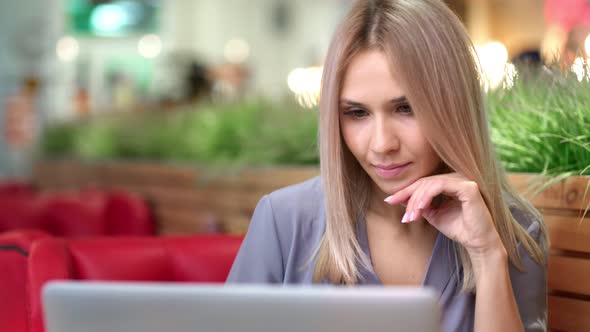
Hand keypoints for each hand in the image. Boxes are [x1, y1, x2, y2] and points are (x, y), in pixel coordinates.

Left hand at [384, 173, 504, 257]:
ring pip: (430, 184)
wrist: (477, 243)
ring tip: (411, 216)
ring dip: (416, 200)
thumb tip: (399, 199)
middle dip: (409, 198)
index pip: (423, 183)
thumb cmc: (458, 228)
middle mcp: (457, 177)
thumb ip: (420, 205)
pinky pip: (440, 186)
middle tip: (403, 216)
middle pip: (424, 182)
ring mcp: (463, 180)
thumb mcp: (433, 214)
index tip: (389, 201)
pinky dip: (427, 196)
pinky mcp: (468, 186)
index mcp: (449, 182)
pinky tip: (420, 209)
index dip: (405, 192)